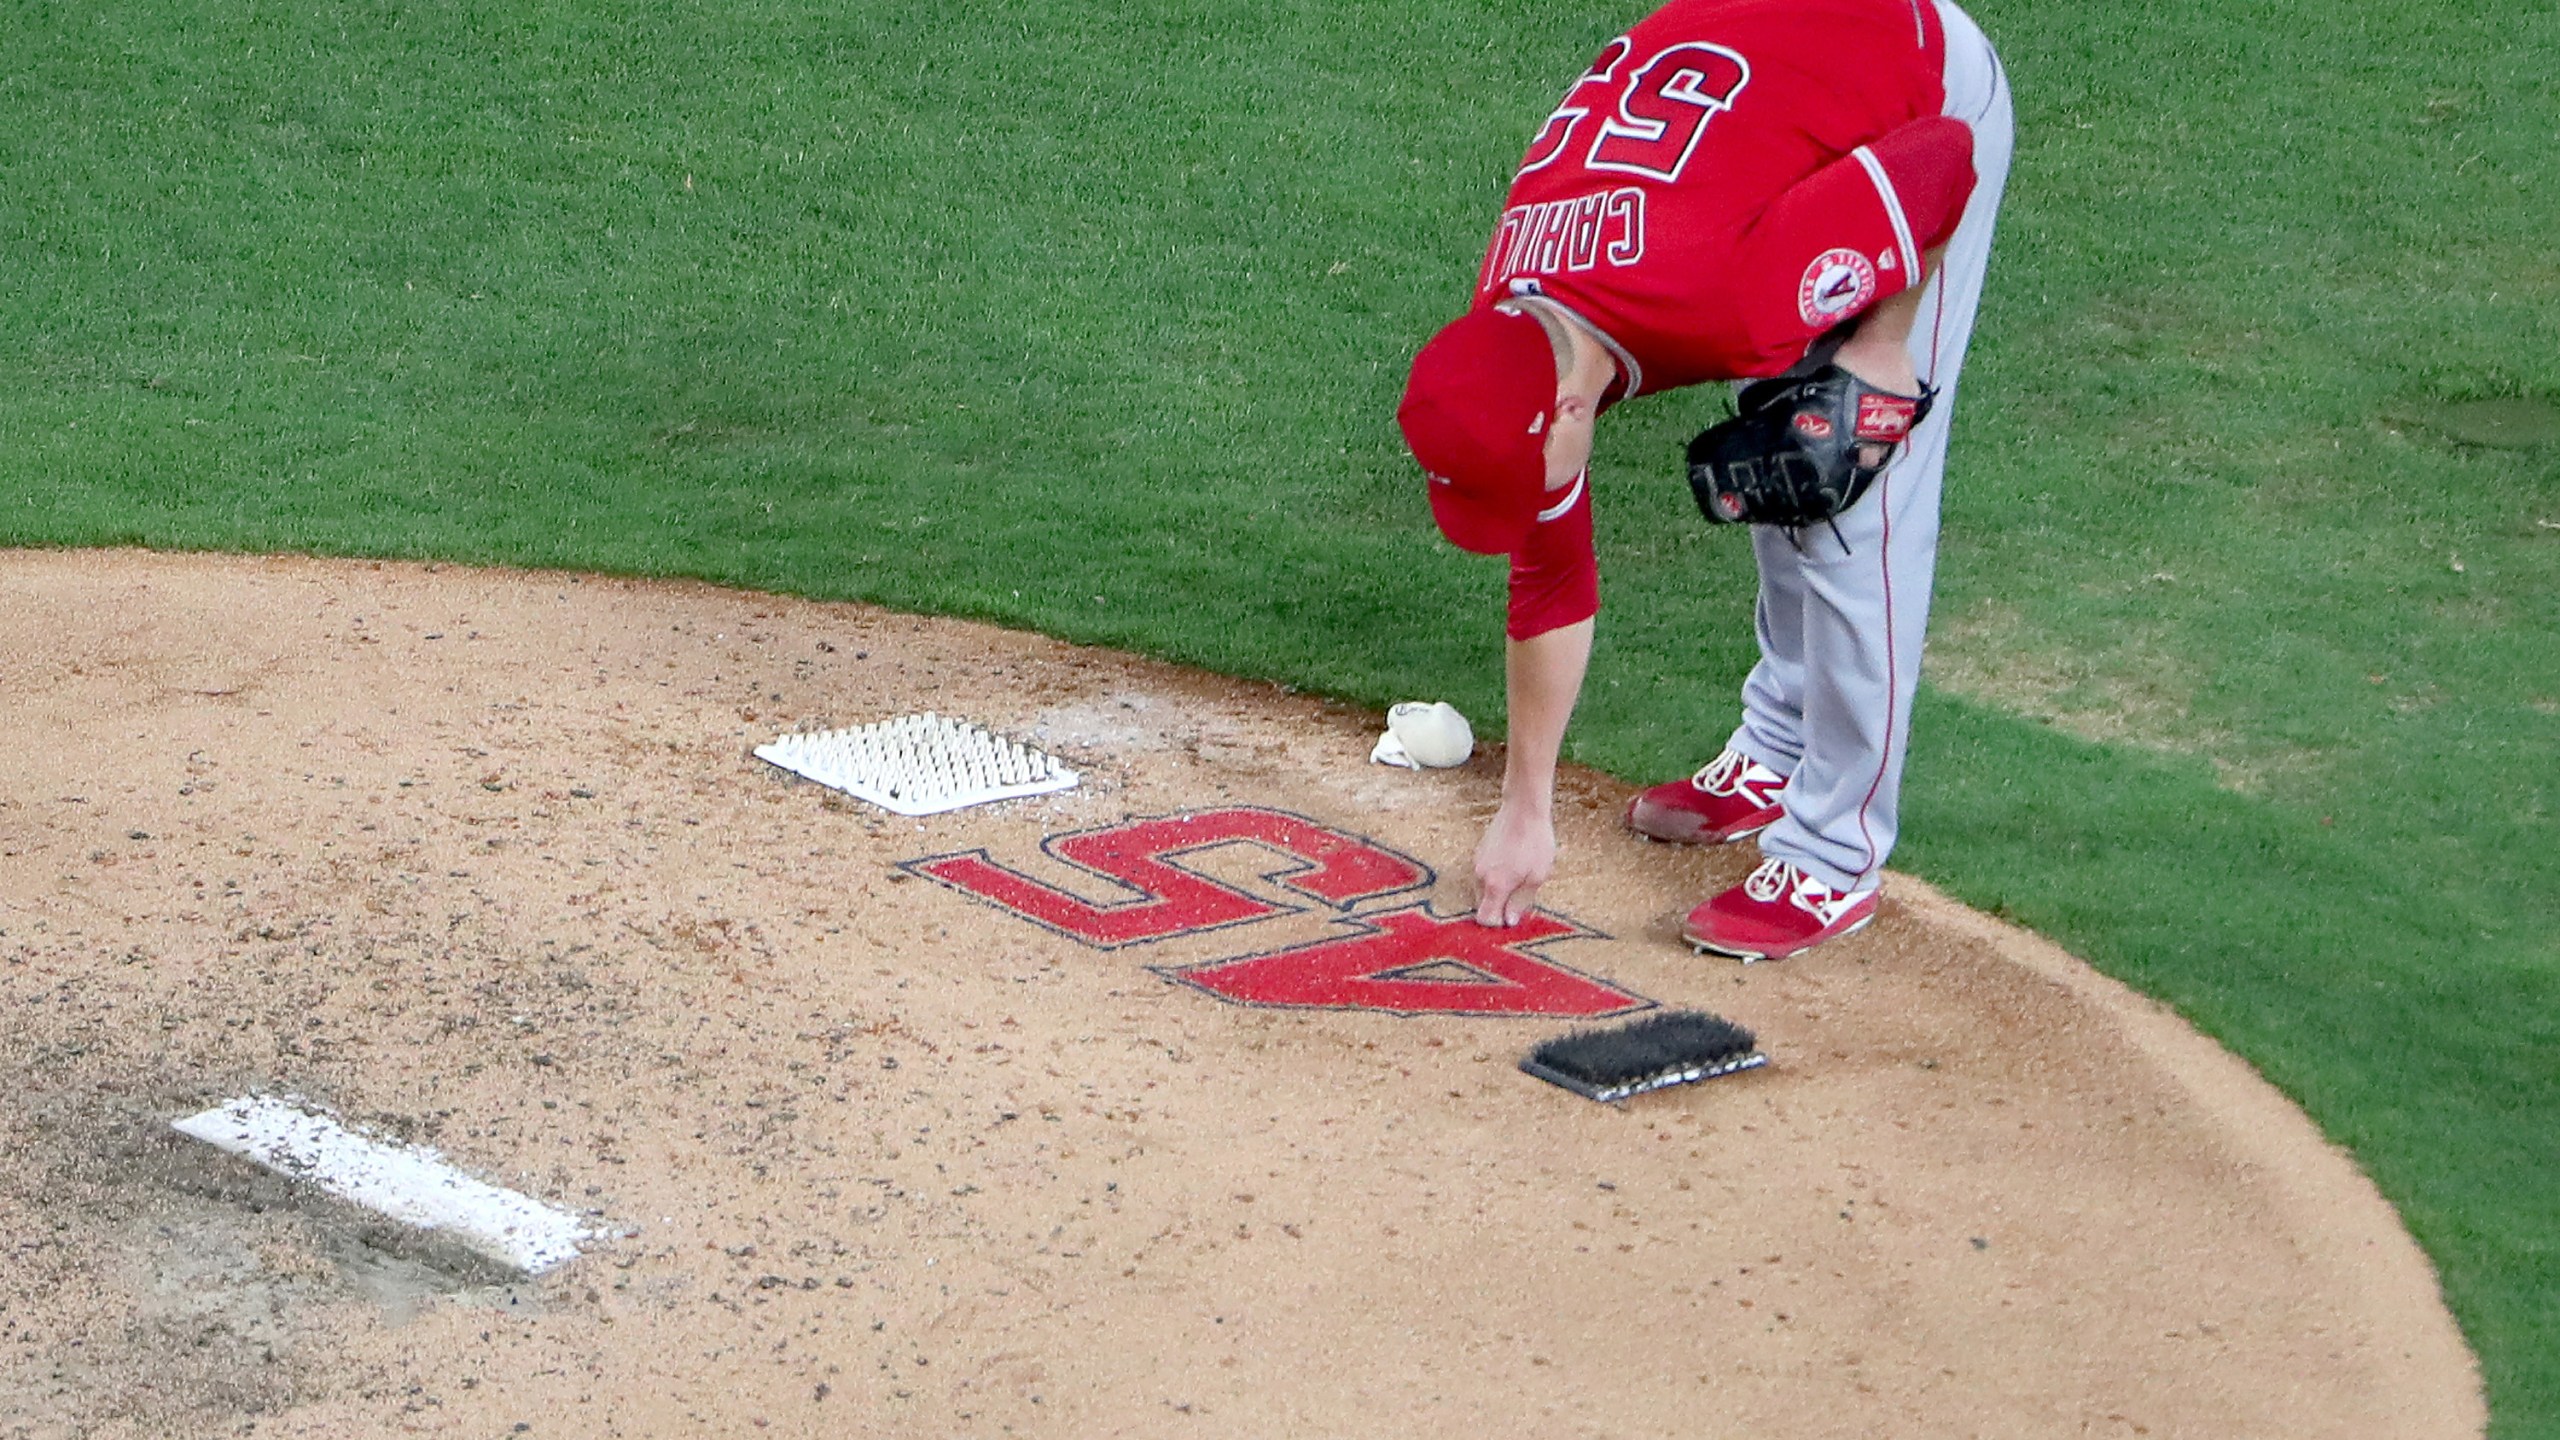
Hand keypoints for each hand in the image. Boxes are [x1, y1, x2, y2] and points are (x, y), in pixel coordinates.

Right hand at [1473, 801, 1556, 926]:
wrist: (1523, 808)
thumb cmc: (1535, 841)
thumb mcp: (1537, 876)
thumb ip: (1521, 902)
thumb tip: (1509, 921)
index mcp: (1495, 886)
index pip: (1485, 919)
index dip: (1498, 924)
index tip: (1513, 918)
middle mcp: (1480, 876)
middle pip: (1483, 905)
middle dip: (1499, 906)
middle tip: (1522, 894)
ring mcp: (1477, 862)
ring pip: (1483, 889)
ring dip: (1498, 890)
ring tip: (1520, 875)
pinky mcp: (1478, 852)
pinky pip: (1484, 874)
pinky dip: (1495, 876)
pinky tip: (1513, 863)